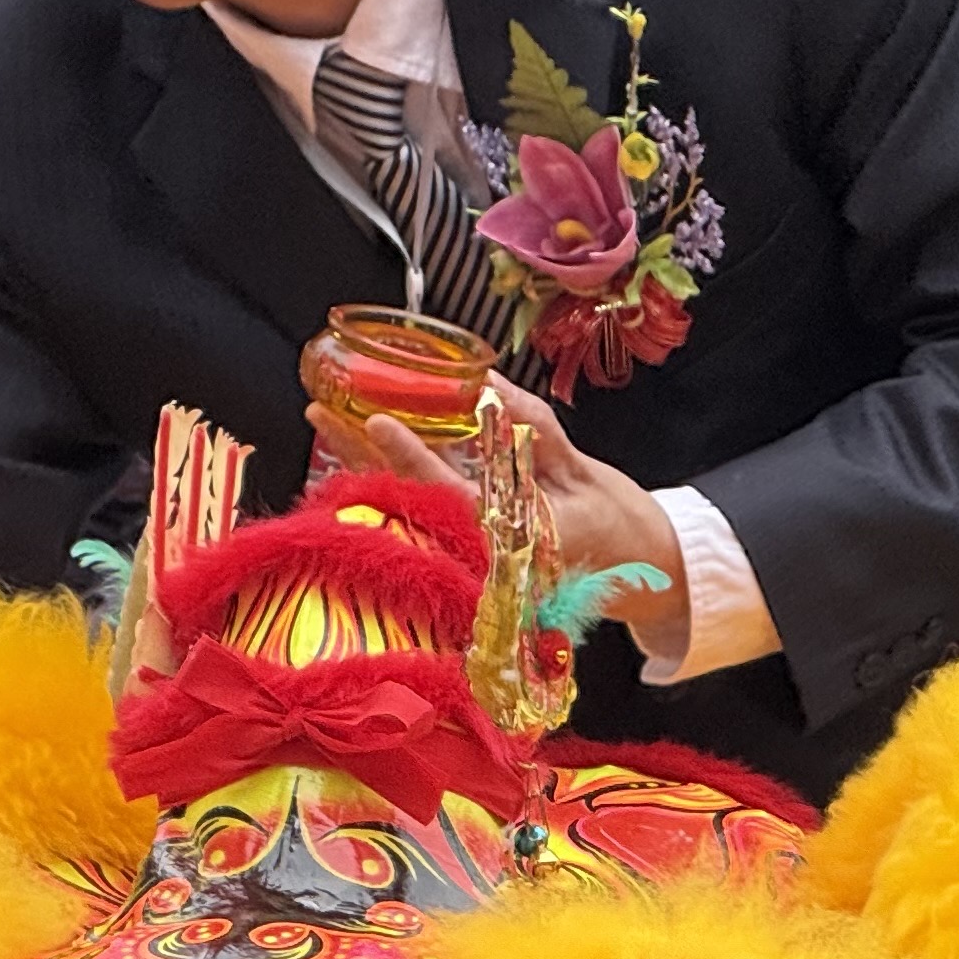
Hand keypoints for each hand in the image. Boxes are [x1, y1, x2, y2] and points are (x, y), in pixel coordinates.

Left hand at [322, 379, 690, 641]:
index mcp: (510, 537)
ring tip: (329, 424)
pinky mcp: (466, 544)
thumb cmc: (616, 525)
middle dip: (361, 456)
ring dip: (365, 464)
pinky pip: (420, 507)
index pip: (447, 494)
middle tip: (320, 413)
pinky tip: (361, 452)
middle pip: (407, 499)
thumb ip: (535, 429)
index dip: (410, 458)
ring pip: (406, 501)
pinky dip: (391, 479)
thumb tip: (489, 385)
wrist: (639, 573)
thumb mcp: (581, 470)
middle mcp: (478, 550)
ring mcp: (469, 551)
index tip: (377, 423)